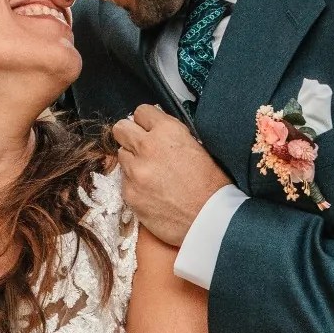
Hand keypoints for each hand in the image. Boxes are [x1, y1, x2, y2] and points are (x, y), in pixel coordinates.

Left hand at [113, 105, 230, 247]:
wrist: (209, 221)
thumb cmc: (212, 188)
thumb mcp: (200, 148)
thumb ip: (174, 136)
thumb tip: (159, 132)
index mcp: (168, 132)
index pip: (142, 111)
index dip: (147, 121)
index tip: (149, 128)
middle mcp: (147, 147)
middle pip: (121, 129)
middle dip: (130, 135)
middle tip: (141, 146)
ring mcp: (135, 171)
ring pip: (121, 155)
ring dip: (133, 161)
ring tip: (151, 173)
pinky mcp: (129, 193)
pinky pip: (124, 181)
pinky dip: (134, 184)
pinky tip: (152, 192)